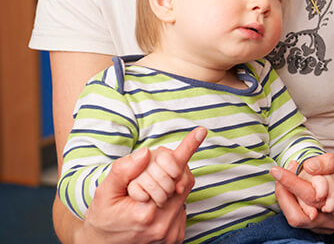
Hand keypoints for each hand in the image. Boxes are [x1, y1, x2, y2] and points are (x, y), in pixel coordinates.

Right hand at [77, 127, 205, 243]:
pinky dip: (171, 200)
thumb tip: (145, 154)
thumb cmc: (102, 218)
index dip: (187, 150)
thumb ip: (123, 172)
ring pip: (183, 193)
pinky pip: (182, 207)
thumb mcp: (104, 193)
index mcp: (145, 213)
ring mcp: (171, 234)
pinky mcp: (176, 237)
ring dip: (171, 185)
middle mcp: (162, 225)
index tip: (200, 131)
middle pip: (182, 181)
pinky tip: (154, 205)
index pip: (173, 174)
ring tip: (148, 193)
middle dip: (170, 170)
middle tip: (149, 175)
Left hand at [270, 150, 333, 233]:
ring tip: (292, 176)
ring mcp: (327, 226)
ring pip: (296, 217)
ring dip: (289, 197)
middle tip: (279, 173)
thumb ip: (330, 162)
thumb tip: (308, 166)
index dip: (290, 183)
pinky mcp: (321, 225)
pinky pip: (299, 216)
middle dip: (285, 194)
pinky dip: (293, 200)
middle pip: (298, 216)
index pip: (309, 197)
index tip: (276, 170)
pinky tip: (296, 185)